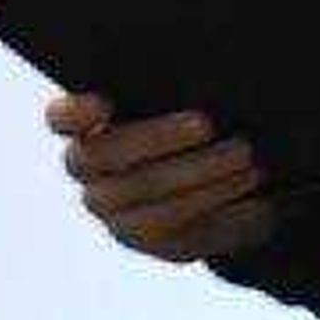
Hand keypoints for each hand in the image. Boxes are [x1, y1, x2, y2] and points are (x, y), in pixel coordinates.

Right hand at [47, 91, 271, 261]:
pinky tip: (257, 197)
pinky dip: (225, 212)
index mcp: (88, 131)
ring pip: (151, 199)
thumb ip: (169, 91)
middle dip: (161, 138)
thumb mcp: (179, 105)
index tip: (104, 102)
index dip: (76, 113)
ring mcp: (118, 216)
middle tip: (208, 124)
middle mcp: (93, 177)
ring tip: (249, 161)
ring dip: (205, 178)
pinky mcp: (155, 244)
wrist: (220, 185)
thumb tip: (199, 76)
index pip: (62, 118)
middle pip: (108, 157)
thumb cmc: (195, 129)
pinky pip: (185, 233)